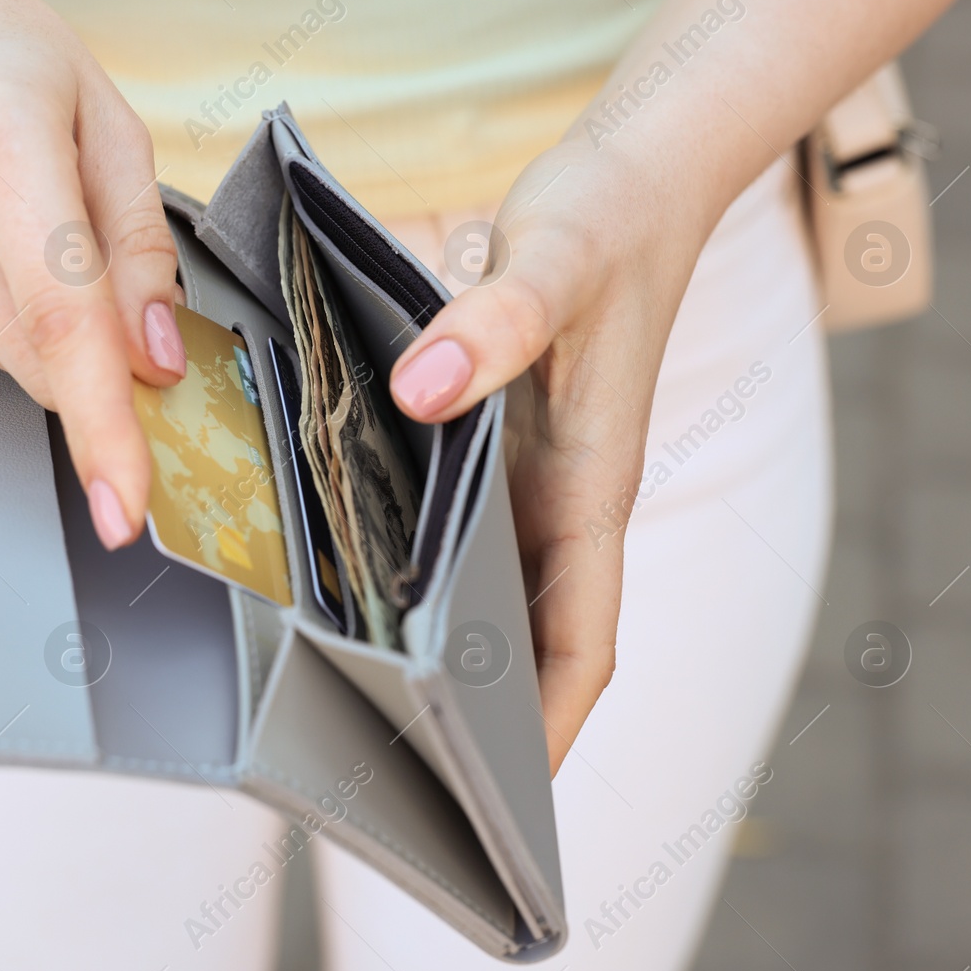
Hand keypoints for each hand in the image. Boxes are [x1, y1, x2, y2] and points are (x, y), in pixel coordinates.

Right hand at [0, 0, 182, 549]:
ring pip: (11, 365)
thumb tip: (157, 356)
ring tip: (37, 236)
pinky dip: (10, 324)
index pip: (60, 319)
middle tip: (135, 331)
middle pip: (38, 359)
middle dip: (104, 380)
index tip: (125, 500)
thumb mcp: (108, 121)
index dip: (100, 424)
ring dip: (56, 341)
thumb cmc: (0, 57)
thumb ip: (140, 245)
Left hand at [388, 140, 710, 773]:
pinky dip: (410, 562)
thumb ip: (499, 321)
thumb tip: (421, 388)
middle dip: (474, 712)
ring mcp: (527, 474)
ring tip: (346, 695)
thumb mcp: (556, 260)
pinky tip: (341, 569)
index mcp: (591, 488)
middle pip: (523, 639)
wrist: (630, 177)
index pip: (579, 643)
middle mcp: (560, 499)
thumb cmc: (608, 222)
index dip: (543, 726)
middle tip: (382, 766)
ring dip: (436, 644)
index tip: (491, 793)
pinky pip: (452, 525)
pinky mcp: (494, 437)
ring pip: (484, 588)